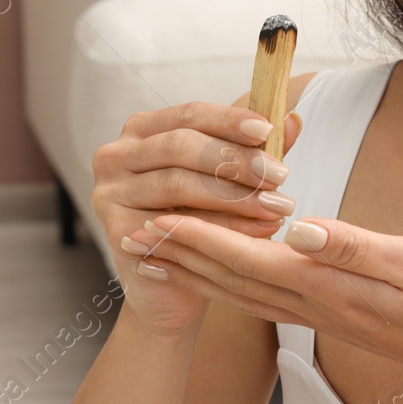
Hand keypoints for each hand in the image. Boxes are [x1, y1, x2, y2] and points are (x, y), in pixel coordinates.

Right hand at [91, 101, 300, 335]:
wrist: (170, 289)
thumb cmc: (199, 225)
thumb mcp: (228, 181)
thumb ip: (252, 151)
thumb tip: (292, 120)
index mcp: (141, 131)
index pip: (188, 114)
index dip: (229, 120)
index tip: (268, 130)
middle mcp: (116, 154)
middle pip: (180, 145)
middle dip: (235, 160)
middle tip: (280, 176)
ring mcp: (109, 191)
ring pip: (177, 183)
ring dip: (234, 195)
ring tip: (277, 207)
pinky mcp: (115, 228)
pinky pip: (173, 223)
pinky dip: (221, 227)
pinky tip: (258, 231)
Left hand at [119, 213, 402, 403]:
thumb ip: (357, 246)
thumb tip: (300, 229)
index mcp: (328, 285)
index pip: (247, 258)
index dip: (197, 236)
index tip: (156, 216)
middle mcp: (315, 304)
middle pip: (230, 277)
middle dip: (178, 252)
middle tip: (132, 231)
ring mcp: (322, 313)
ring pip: (241, 290)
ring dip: (196, 268)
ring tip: (158, 250)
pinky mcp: (333, 316)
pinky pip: (264, 298)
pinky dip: (230, 281)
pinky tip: (220, 272)